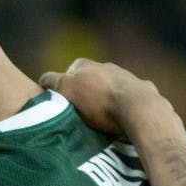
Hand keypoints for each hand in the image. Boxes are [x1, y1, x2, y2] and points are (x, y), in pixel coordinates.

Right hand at [39, 58, 176, 135]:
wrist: (138, 109)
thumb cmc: (99, 102)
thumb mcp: (67, 90)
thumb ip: (52, 82)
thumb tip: (43, 80)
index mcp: (83, 65)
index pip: (62, 76)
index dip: (60, 91)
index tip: (62, 107)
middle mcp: (104, 66)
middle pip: (86, 83)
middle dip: (83, 95)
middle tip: (80, 116)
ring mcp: (125, 76)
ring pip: (107, 89)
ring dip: (104, 100)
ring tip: (103, 121)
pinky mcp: (142, 90)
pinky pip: (128, 98)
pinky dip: (123, 106)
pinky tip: (123, 119)